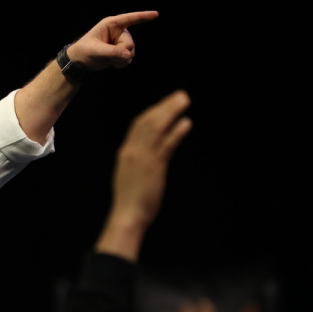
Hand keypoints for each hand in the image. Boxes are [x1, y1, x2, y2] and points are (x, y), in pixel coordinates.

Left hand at [67, 11, 158, 70]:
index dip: (143, 16)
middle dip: (122, 52)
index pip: (130, 19)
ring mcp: (121, 41)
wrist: (81, 61)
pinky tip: (113, 63)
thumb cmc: (84, 51)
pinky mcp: (122, 50)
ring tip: (110, 60)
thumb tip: (127, 54)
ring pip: (132, 51)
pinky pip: (129, 58)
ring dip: (122, 59)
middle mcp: (118, 31)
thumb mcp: (95, 51)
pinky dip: (122, 63)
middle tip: (109, 56)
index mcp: (111, 24)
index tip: (156, 14)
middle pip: (130, 43)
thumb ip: (111, 52)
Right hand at [111, 90, 192, 227]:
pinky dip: (177, 132)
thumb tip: (148, 155)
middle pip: (148, 120)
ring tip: (184, 102)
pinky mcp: (154, 167)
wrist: (128, 215)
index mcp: (126, 152)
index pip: (138, 124)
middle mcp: (133, 150)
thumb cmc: (131, 200)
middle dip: (164, 106)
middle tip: (180, 96)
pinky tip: (186, 124)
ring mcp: (143, 158)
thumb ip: (138, 161)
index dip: (153, 111)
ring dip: (171, 112)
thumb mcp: (130, 175)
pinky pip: (167, 145)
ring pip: (157, 127)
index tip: (165, 104)